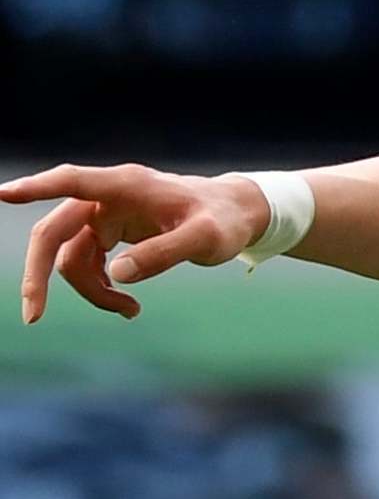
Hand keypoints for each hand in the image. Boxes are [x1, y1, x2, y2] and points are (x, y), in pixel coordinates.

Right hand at [1, 165, 270, 322]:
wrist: (236, 214)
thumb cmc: (224, 221)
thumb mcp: (207, 240)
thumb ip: (165, 253)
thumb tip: (117, 275)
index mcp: (127, 185)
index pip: (72, 181)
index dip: (36, 187)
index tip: (3, 193)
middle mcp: (108, 196)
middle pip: (54, 232)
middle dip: (40, 275)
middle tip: (33, 317)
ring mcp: (104, 215)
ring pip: (71, 257)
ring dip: (91, 290)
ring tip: (131, 312)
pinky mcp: (108, 232)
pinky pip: (87, 264)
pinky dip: (101, 287)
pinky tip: (126, 305)